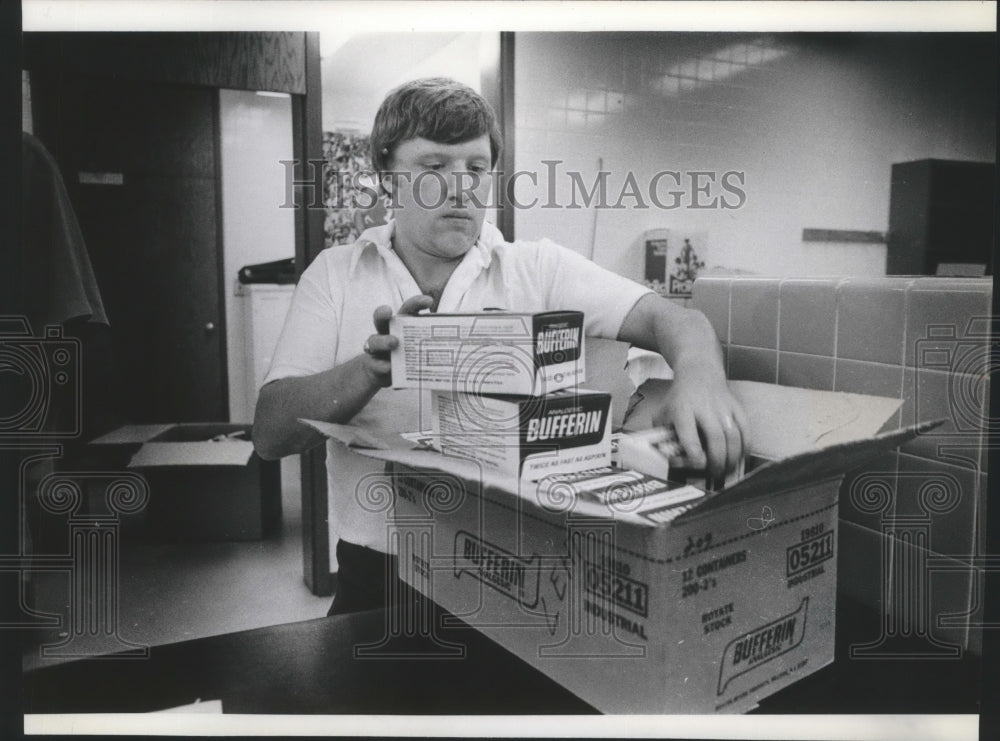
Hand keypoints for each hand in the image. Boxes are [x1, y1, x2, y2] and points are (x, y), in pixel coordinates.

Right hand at [362, 294, 434, 386]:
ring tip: (394, 342)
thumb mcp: (420, 349)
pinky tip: (388, 367)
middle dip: (383, 312)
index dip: (416, 303)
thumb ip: (433, 345)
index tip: (429, 301)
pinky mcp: (373, 365)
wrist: (383, 374)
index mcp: (401, 326)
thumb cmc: (407, 357)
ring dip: (383, 341)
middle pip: (381, 319)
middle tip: (389, 311)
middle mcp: (385, 333)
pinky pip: (375, 364)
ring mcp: (376, 349)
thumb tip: (464, 345)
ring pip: (374, 341)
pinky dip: (381, 365)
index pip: (407, 310)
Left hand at [651, 365, 748, 482]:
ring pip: (734, 435)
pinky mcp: (737, 408)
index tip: (698, 463)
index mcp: (682, 409)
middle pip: (715, 436)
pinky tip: (739, 458)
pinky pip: (746, 430)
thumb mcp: (663, 413)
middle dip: (717, 459)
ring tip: (726, 470)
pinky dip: (745, 447)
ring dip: (732, 457)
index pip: (688, 432)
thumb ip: (661, 436)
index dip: (694, 451)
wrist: (699, 373)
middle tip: (715, 473)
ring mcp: (723, 408)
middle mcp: (704, 408)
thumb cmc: (679, 399)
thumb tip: (663, 461)